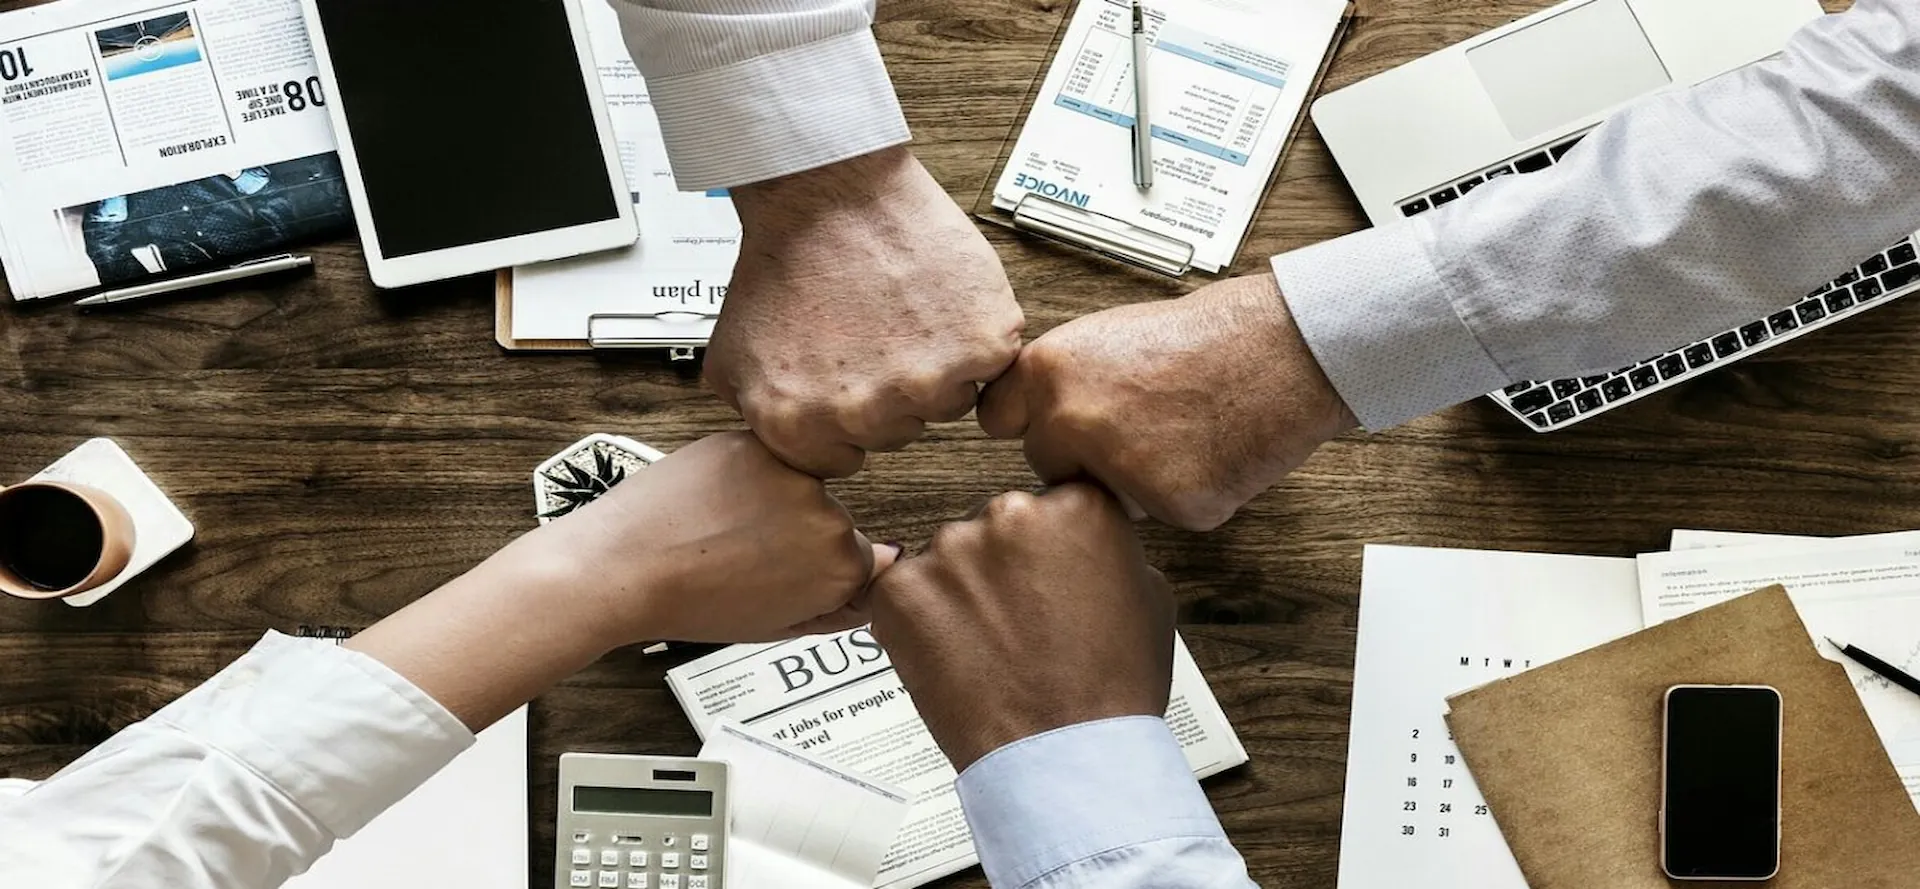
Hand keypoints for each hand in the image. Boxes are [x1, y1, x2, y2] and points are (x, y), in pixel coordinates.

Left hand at [517, 432, 896, 644]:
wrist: (623, 568)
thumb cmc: (688, 603)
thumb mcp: (774, 624)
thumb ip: (836, 604)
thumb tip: (876, 577)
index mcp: (840, 566)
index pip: (859, 562)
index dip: (816, 573)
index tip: (785, 578)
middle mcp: (828, 514)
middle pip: (831, 521)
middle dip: (797, 534)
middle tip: (744, 557)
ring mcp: (791, 473)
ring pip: (800, 486)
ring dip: (773, 500)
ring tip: (723, 528)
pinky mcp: (755, 441)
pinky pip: (767, 458)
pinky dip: (745, 474)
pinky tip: (712, 502)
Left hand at [711, 147, 1025, 477]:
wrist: (828, 191)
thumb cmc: (784, 259)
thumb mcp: (732, 354)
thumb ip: (759, 418)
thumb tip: (787, 449)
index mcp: (800, 428)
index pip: (843, 461)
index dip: (846, 417)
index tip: (846, 375)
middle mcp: (864, 414)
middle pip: (898, 432)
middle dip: (889, 389)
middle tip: (873, 330)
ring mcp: (927, 381)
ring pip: (947, 402)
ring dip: (936, 365)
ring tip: (904, 311)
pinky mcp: (980, 345)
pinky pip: (990, 363)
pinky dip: (974, 334)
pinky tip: (937, 300)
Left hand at [868, 484, 1173, 770]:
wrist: (1064, 757)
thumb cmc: (1111, 688)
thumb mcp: (1149, 597)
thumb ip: (1108, 550)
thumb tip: (1081, 544)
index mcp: (1077, 506)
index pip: (1052, 505)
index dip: (1049, 550)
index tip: (1049, 581)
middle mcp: (1011, 513)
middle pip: (996, 526)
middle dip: (1002, 567)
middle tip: (1018, 624)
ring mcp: (950, 549)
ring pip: (949, 559)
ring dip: (960, 593)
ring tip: (988, 649)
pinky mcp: (902, 590)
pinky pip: (903, 592)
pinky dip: (918, 622)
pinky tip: (952, 657)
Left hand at [977, 273, 1356, 530]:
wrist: (1282, 350)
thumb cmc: (1206, 336)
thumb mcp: (1108, 336)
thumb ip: (1063, 380)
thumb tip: (1034, 413)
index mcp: (1049, 371)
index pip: (996, 420)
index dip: (1028, 423)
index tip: (1043, 427)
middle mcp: (1071, 421)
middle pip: (1047, 466)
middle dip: (1082, 458)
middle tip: (1138, 426)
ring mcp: (1118, 468)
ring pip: (1103, 498)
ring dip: (1132, 482)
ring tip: (1182, 432)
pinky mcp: (1170, 505)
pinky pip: (1161, 515)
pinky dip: (1186, 494)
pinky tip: (1210, 452)